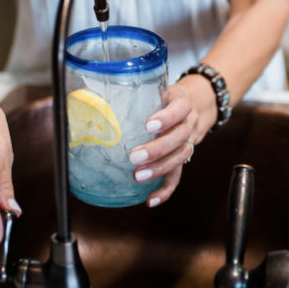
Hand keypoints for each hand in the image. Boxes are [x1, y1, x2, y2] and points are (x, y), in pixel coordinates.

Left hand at [129, 75, 215, 206]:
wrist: (195, 105)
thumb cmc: (166, 97)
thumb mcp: (156, 87)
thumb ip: (135, 93)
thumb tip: (94, 99)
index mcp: (183, 101)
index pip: (179, 107)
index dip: (166, 118)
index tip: (148, 125)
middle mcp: (189, 121)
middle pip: (180, 137)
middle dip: (157, 149)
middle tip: (135, 156)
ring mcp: (190, 141)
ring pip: (181, 156)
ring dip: (159, 168)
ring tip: (138, 176)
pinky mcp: (183, 158)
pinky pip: (178, 176)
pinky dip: (165, 190)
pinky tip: (151, 200)